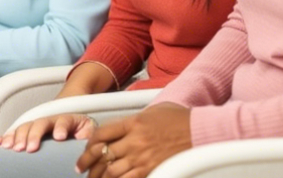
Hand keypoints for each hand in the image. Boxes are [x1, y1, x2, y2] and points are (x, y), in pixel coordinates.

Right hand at [0, 113, 96, 151]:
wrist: (75, 122)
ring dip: (16, 136)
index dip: (60, 127)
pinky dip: (5, 137)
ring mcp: (38, 124)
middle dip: (32, 135)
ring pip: (25, 126)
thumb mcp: (90, 132)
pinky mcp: (29, 131)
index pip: (64, 120)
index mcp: (69, 119)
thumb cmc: (83, 132)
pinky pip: (15, 132)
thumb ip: (88, 134)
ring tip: (11, 147)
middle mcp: (51, 119)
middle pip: (40, 123)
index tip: (59, 137)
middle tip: (28, 148)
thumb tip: (84, 140)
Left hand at [76, 104, 191, 177]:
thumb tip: (122, 129)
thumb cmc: (179, 119)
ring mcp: (144, 157)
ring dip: (100, 177)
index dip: (89, 144)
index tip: (85, 150)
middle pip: (103, 155)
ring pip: (113, 171)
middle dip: (88, 164)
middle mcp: (135, 141)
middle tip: (81, 169)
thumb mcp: (152, 112)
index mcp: (132, 123)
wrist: (201, 131)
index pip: (101, 134)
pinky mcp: (154, 170)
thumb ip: (134, 121)